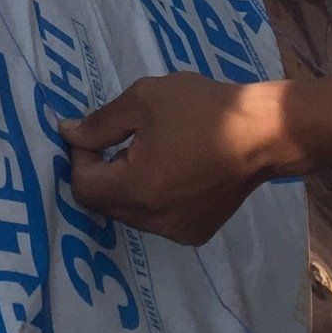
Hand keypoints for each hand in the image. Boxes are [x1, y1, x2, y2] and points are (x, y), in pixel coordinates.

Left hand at [63, 73, 297, 245]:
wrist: (265, 132)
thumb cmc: (203, 109)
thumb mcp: (144, 100)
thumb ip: (101, 122)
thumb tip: (66, 133)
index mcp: (138, 189)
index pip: (83, 188)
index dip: (80, 159)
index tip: (97, 134)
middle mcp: (154, 221)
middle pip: (105, 204)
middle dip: (102, 171)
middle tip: (123, 138)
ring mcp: (177, 231)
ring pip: (130, 213)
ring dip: (127, 185)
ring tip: (152, 150)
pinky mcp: (196, 232)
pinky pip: (156, 219)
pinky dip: (152, 197)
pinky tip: (174, 168)